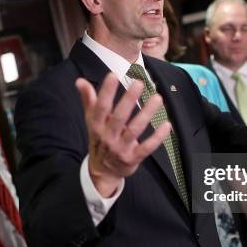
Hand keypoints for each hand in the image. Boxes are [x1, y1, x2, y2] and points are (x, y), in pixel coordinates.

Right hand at [75, 73, 170, 197]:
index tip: (112, 75)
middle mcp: (107, 137)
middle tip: (139, 83)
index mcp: (96, 126)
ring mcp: (120, 148)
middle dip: (128, 100)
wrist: (102, 171)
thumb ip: (88, 100)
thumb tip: (80, 81)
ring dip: (146, 114)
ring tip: (157, 98)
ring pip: (134, 130)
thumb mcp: (91, 121)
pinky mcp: (132, 158)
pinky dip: (157, 138)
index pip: (100, 107)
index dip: (106, 92)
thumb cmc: (100, 139)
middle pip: (118, 117)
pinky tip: (166, 124)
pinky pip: (146, 148)